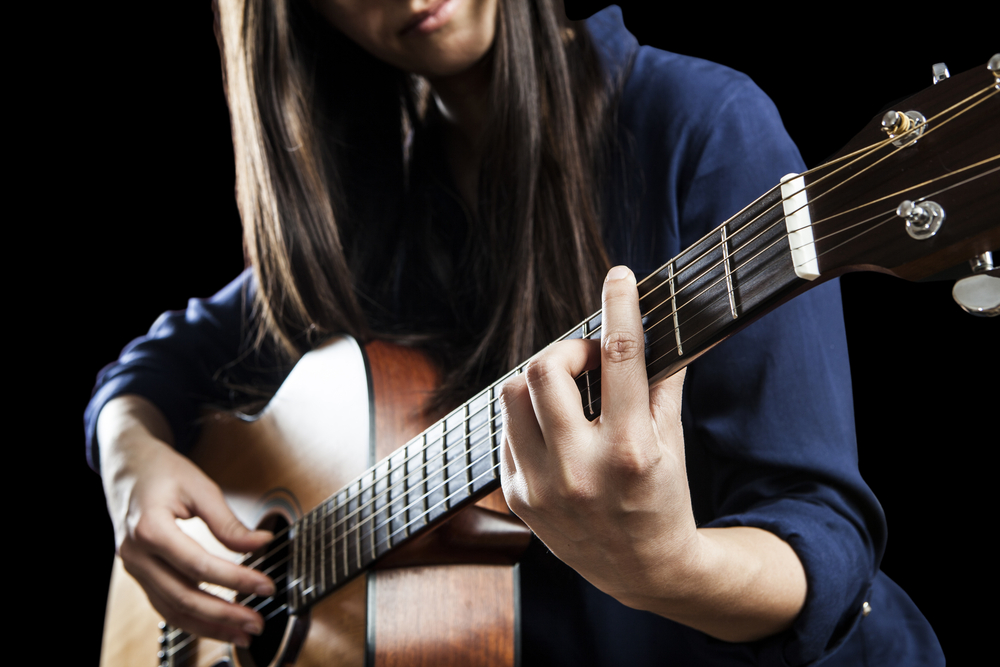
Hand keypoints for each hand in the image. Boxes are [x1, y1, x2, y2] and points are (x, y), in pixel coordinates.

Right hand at [98, 396, 274, 646]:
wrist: (127, 466)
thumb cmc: (162, 471)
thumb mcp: (200, 486)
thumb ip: (228, 521)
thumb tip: (261, 544)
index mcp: (150, 528)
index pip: (198, 566)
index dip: (235, 579)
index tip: (266, 586)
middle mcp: (137, 555)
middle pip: (182, 597)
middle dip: (223, 615)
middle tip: (256, 623)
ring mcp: (134, 568)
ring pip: (170, 610)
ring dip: (208, 627)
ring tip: (242, 633)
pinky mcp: (140, 574)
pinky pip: (164, 605)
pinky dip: (191, 620)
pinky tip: (216, 626)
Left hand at [499, 265, 695, 601]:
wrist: (641, 568)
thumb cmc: (661, 496)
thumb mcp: (671, 440)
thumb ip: (662, 382)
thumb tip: (658, 323)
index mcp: (629, 452)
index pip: (621, 359)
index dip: (619, 307)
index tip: (620, 277)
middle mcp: (580, 470)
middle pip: (544, 370)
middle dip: (567, 351)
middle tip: (588, 360)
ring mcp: (542, 486)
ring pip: (512, 395)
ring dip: (540, 379)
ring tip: (568, 391)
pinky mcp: (516, 495)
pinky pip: (506, 429)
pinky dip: (528, 416)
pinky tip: (554, 427)